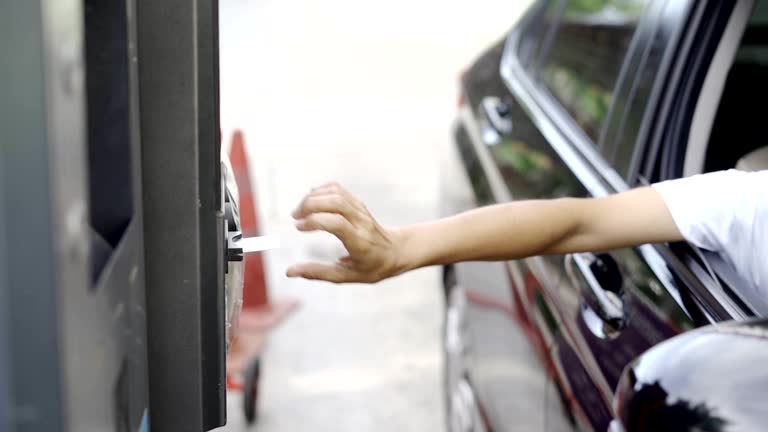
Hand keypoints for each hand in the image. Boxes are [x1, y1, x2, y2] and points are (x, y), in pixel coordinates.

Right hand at [286, 182, 403, 282]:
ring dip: (313, 197)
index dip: (315, 221)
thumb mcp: (347, 277)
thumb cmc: (372, 267)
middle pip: (335, 202)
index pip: (337, 223)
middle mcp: (361, 222)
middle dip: (310, 205)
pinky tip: (309, 201)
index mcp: (360, 242)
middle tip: (295, 217)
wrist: (397, 251)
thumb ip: (319, 273)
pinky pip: (338, 189)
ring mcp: (361, 210)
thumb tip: (290, 272)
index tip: (298, 227)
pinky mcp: (358, 203)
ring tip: (299, 211)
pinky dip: (320, 191)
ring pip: (336, 192)